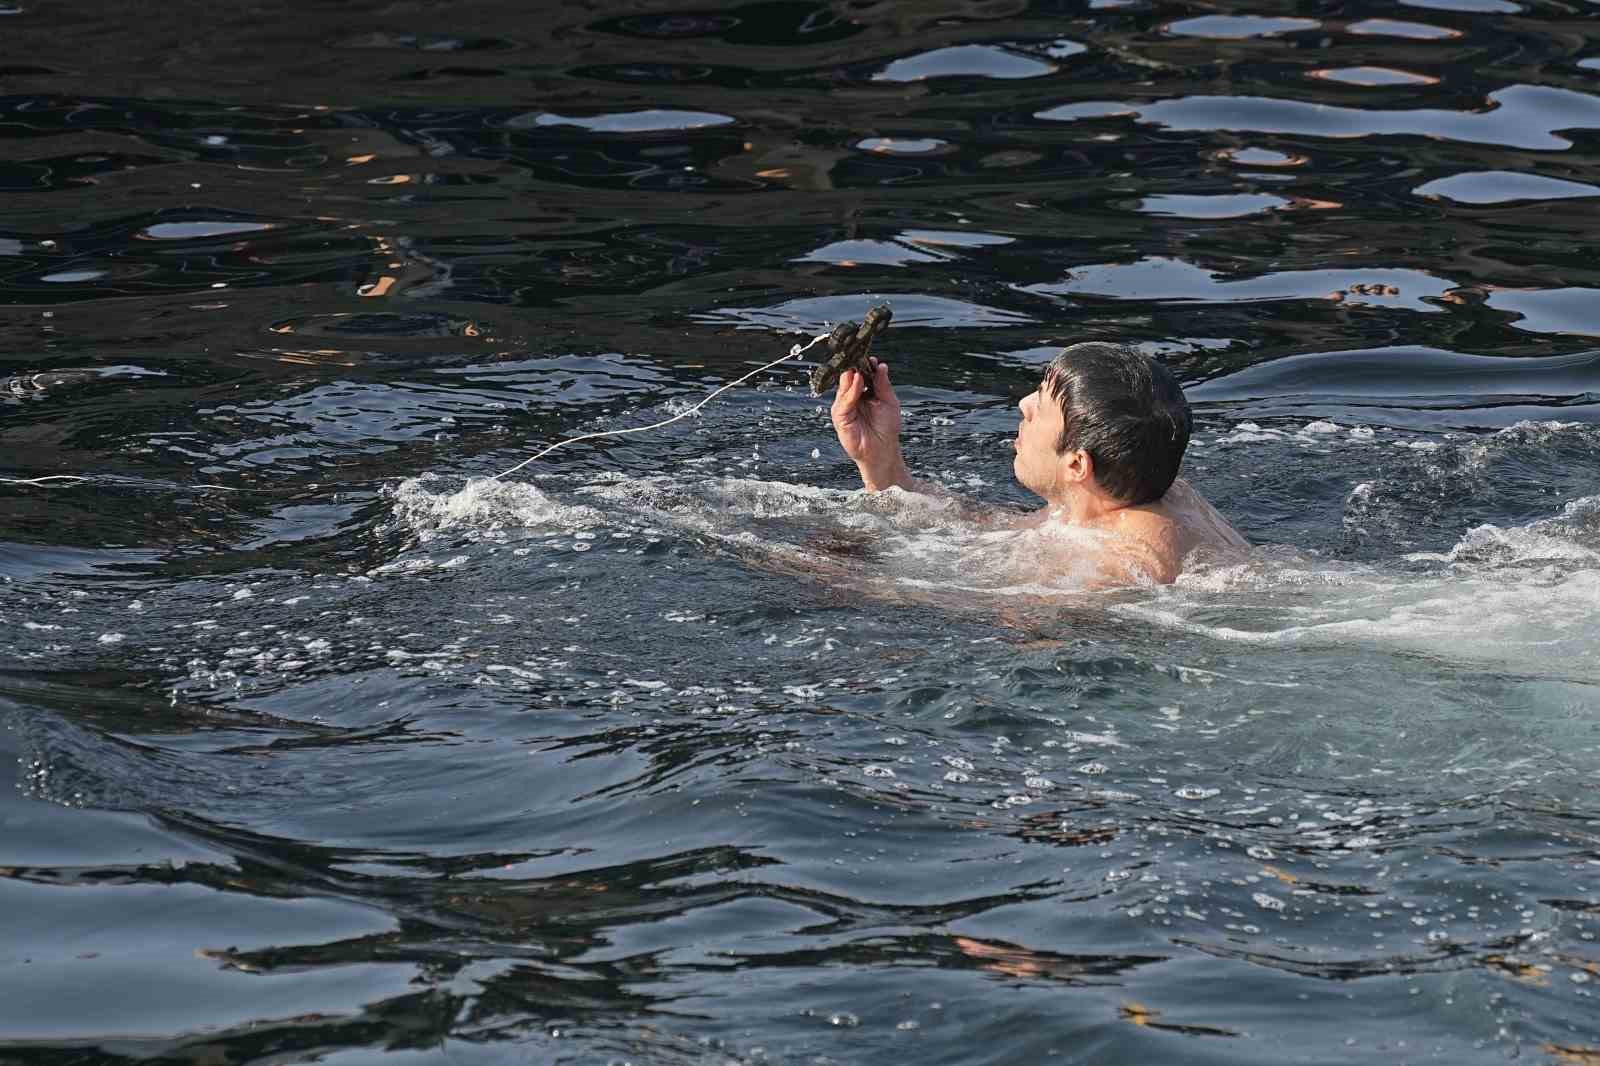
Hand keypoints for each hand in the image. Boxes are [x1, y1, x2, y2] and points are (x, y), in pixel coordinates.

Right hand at [830, 357, 910, 489]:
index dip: (864, 365)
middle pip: (850, 378)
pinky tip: (858, 382)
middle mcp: (853, 398)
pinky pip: (843, 401)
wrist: (883, 449)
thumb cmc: (887, 427)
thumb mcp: (889, 401)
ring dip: (852, 377)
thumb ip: (882, 383)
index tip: (869, 356)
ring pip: (845, 387)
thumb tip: (881, 365)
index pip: (861, 375)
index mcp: (864, 392)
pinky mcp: (840, 417)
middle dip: (854, 367)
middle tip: (859, 356)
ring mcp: (845, 406)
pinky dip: (850, 391)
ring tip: (859, 369)